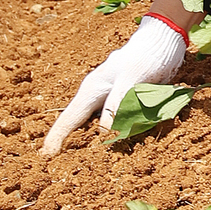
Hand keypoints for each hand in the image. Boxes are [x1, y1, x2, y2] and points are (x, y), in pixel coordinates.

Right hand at [40, 15, 187, 155]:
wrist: (163, 42)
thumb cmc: (144, 56)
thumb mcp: (130, 79)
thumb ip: (117, 104)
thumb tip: (103, 132)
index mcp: (92, 90)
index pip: (69, 119)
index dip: (57, 138)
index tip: (46, 156)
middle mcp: (98, 97)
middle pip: (81, 126)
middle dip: (72, 145)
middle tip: (61, 167)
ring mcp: (111, 100)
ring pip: (100, 127)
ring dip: (96, 144)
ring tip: (89, 165)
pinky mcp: (127, 103)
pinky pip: (119, 124)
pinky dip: (116, 136)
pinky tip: (118, 148)